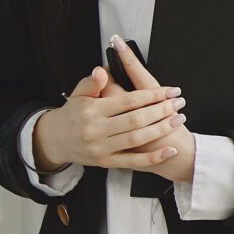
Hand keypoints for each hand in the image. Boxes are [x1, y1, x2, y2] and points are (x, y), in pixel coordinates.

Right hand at [31, 41, 185, 173]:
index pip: (128, 101)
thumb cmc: (72, 115)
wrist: (55, 140)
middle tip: (178, 102)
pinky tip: (169, 150)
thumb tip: (103, 71)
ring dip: (161, 129)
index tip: (169, 91)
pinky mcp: (105, 162)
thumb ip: (92, 82)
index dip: (152, 95)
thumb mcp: (78, 94)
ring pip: (137, 138)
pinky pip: (133, 162)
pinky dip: (153, 158)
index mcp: (91, 110)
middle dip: (161, 110)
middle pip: (136, 119)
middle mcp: (96, 130)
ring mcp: (101, 148)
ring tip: (177, 119)